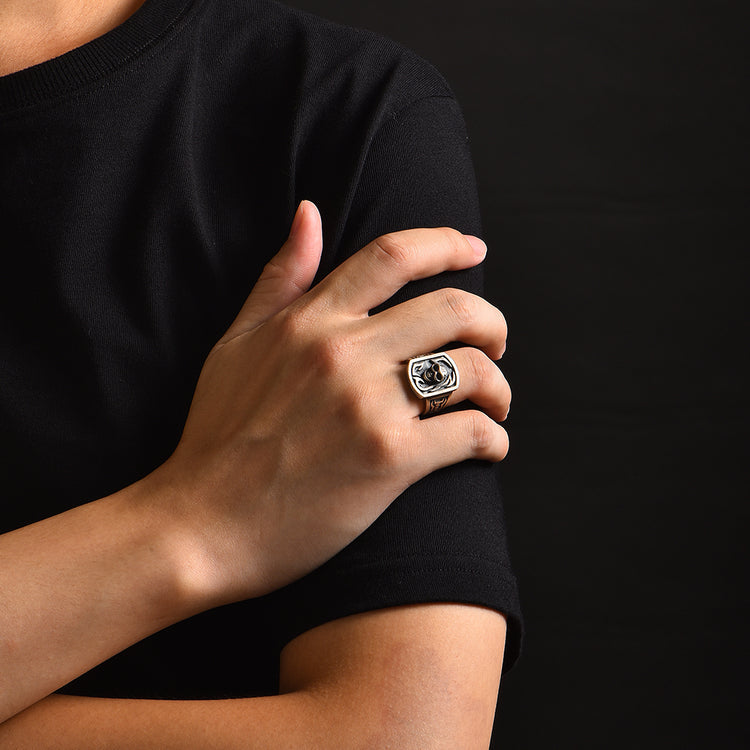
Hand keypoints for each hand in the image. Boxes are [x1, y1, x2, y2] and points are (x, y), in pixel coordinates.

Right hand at [155, 201, 510, 603]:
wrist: (202, 525)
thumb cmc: (217, 436)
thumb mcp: (236, 343)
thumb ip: (279, 277)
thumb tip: (310, 213)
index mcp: (309, 322)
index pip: (393, 255)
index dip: (445, 243)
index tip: (473, 248)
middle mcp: (343, 354)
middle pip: (453, 308)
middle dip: (492, 322)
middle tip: (495, 344)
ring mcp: (368, 407)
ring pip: (472, 369)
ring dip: (499, 386)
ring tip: (493, 404)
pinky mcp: (388, 461)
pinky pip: (470, 432)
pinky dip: (492, 438)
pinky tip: (488, 446)